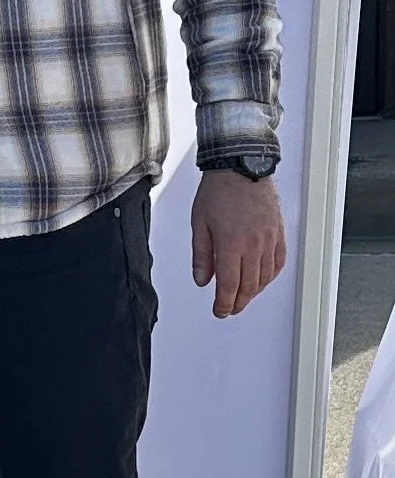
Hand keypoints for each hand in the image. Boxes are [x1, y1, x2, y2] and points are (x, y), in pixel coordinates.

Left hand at [191, 170, 286, 317]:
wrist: (241, 166)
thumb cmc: (218, 191)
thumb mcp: (199, 224)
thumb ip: (202, 256)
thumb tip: (202, 281)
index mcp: (231, 244)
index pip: (229, 286)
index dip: (224, 304)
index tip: (219, 311)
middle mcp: (253, 245)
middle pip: (249, 286)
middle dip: (238, 303)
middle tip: (229, 309)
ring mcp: (269, 240)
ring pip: (264, 277)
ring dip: (253, 292)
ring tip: (242, 297)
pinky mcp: (278, 233)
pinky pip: (278, 263)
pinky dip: (269, 276)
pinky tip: (260, 280)